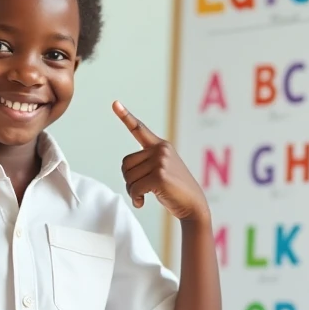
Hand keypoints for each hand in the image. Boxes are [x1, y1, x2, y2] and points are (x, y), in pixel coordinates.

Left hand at [114, 101, 208, 221]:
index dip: (125, 116)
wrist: (193, 205)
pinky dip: (135, 198)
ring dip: (132, 190)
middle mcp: (161, 150)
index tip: (115, 103)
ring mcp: (161, 161)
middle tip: (140, 190)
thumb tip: (127, 171)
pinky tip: (142, 202)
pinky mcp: (160, 176)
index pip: (139, 129)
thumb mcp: (162, 170)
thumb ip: (147, 164)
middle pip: (125, 163)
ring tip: (144, 195)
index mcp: (161, 146)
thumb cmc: (175, 190)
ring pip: (128, 176)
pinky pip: (134, 188)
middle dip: (129, 180)